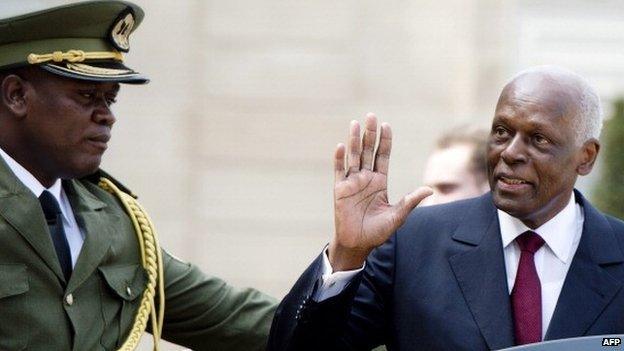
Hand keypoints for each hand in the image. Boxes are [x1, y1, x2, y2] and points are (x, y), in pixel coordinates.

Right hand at [329, 113, 431, 270]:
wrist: (358, 244)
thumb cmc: (377, 232)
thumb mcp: (397, 216)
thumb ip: (410, 201)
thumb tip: (430, 189)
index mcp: (380, 182)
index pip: (383, 156)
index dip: (385, 141)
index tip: (386, 125)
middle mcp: (365, 178)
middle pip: (368, 151)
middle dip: (369, 134)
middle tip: (371, 116)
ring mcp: (352, 182)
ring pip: (353, 156)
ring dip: (354, 140)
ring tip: (355, 124)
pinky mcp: (339, 189)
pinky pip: (339, 171)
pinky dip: (339, 159)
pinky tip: (341, 146)